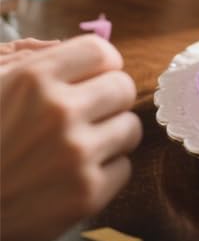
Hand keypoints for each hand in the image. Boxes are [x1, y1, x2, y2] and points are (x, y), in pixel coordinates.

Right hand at [0, 34, 141, 240]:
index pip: (101, 51)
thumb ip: (25, 59)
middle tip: (85, 117)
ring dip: (109, 137)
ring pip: (130, 127)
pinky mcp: (86, 195)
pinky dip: (104, 174)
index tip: (92, 78)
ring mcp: (75, 154)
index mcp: (33, 78)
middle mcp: (59, 112)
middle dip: (107, 100)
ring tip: (77, 148)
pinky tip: (72, 178)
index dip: (100, 65)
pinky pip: (124, 168)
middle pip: (123, 87)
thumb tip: (66, 45)